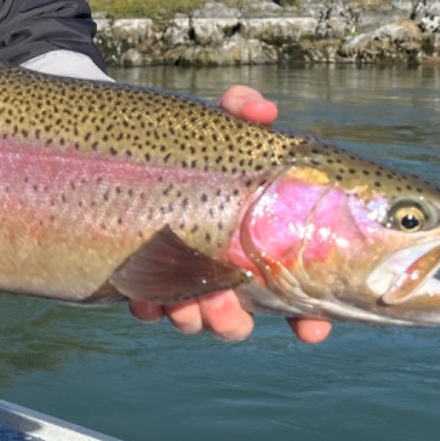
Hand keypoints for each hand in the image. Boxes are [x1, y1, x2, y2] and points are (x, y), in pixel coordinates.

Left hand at [127, 83, 331, 344]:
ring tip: (188, 304)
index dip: (309, 319)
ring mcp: (181, 276)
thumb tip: (263, 110)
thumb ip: (241, 109)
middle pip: (237, 316)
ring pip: (194, 317)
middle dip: (233, 322)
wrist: (127, 144)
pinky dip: (150, 306)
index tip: (312, 330)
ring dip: (194, 318)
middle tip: (227, 308)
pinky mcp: (142, 276)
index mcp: (255, 243)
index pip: (294, 293)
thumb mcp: (217, 123)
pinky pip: (148, 304)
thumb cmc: (191, 140)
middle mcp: (222, 267)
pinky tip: (146, 299)